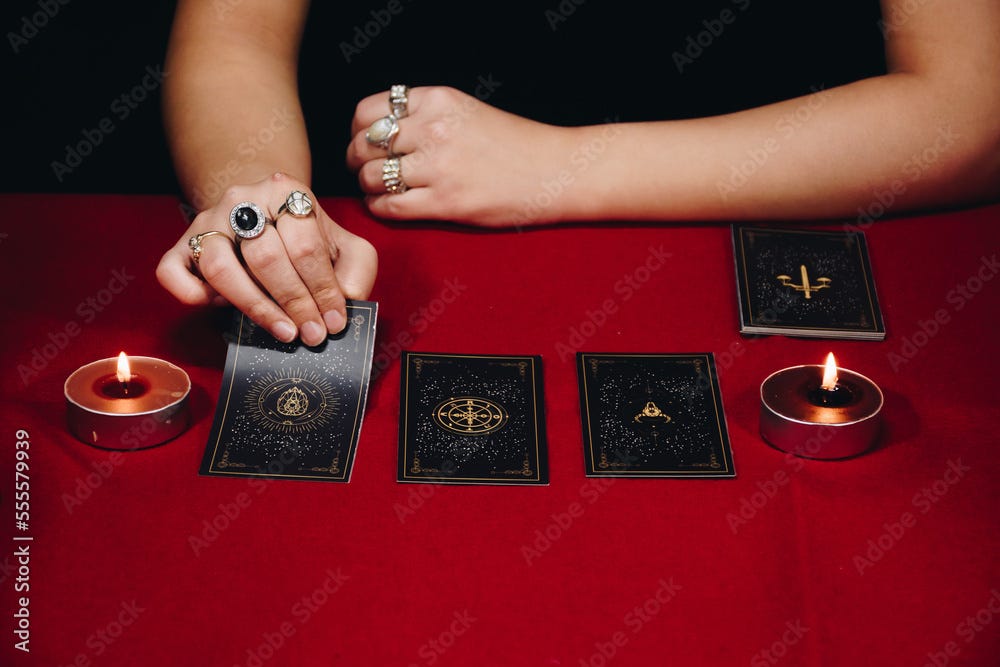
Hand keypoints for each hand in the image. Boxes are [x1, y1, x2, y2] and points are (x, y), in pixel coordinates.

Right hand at [157, 172, 376, 345]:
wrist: (265, 210)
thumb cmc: (308, 236)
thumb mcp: (345, 245)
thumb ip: (356, 269)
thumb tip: (346, 301)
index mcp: (284, 190)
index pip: (305, 245)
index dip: (323, 289)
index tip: (334, 322)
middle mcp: (241, 200)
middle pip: (266, 257)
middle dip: (294, 302)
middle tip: (312, 335)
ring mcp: (206, 221)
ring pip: (220, 268)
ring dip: (254, 306)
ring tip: (283, 332)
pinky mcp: (180, 245)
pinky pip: (171, 272)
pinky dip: (192, 295)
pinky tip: (220, 309)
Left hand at [347, 86, 571, 226]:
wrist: (554, 171)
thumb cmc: (515, 143)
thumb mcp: (466, 110)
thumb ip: (425, 114)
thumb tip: (379, 131)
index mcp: (438, 101)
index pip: (369, 111)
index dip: (358, 129)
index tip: (362, 140)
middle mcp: (434, 129)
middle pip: (365, 145)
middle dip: (357, 160)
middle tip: (363, 169)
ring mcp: (438, 167)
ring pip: (372, 177)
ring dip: (368, 185)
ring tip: (378, 189)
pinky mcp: (445, 203)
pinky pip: (389, 206)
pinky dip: (379, 207)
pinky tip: (387, 205)